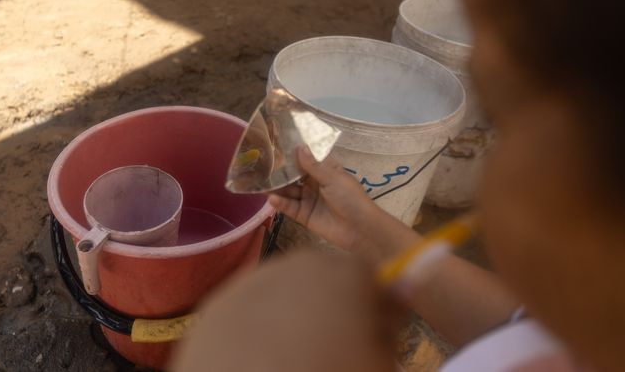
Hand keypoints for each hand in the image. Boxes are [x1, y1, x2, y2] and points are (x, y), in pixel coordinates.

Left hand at [171, 251, 401, 371]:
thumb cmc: (331, 370)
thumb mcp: (379, 357)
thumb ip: (392, 319)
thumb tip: (402, 288)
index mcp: (346, 273)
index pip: (369, 276)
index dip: (373, 305)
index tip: (371, 334)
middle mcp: (300, 263)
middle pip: (325, 277)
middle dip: (331, 305)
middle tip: (332, 346)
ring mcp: (257, 279)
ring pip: (286, 290)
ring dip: (292, 313)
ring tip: (293, 355)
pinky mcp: (222, 300)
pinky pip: (251, 306)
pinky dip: (256, 325)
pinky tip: (260, 355)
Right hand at [267, 147, 379, 251]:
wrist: (360, 230)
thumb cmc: (350, 198)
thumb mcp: (333, 178)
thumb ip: (313, 165)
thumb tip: (299, 147)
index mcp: (326, 170)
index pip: (307, 158)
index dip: (294, 152)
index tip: (276, 143)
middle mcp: (315, 183)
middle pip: (295, 175)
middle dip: (280, 170)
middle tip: (261, 163)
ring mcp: (309, 199)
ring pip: (289, 191)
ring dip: (277, 187)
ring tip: (261, 181)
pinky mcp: (304, 215)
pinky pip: (290, 207)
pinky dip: (280, 203)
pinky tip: (271, 198)